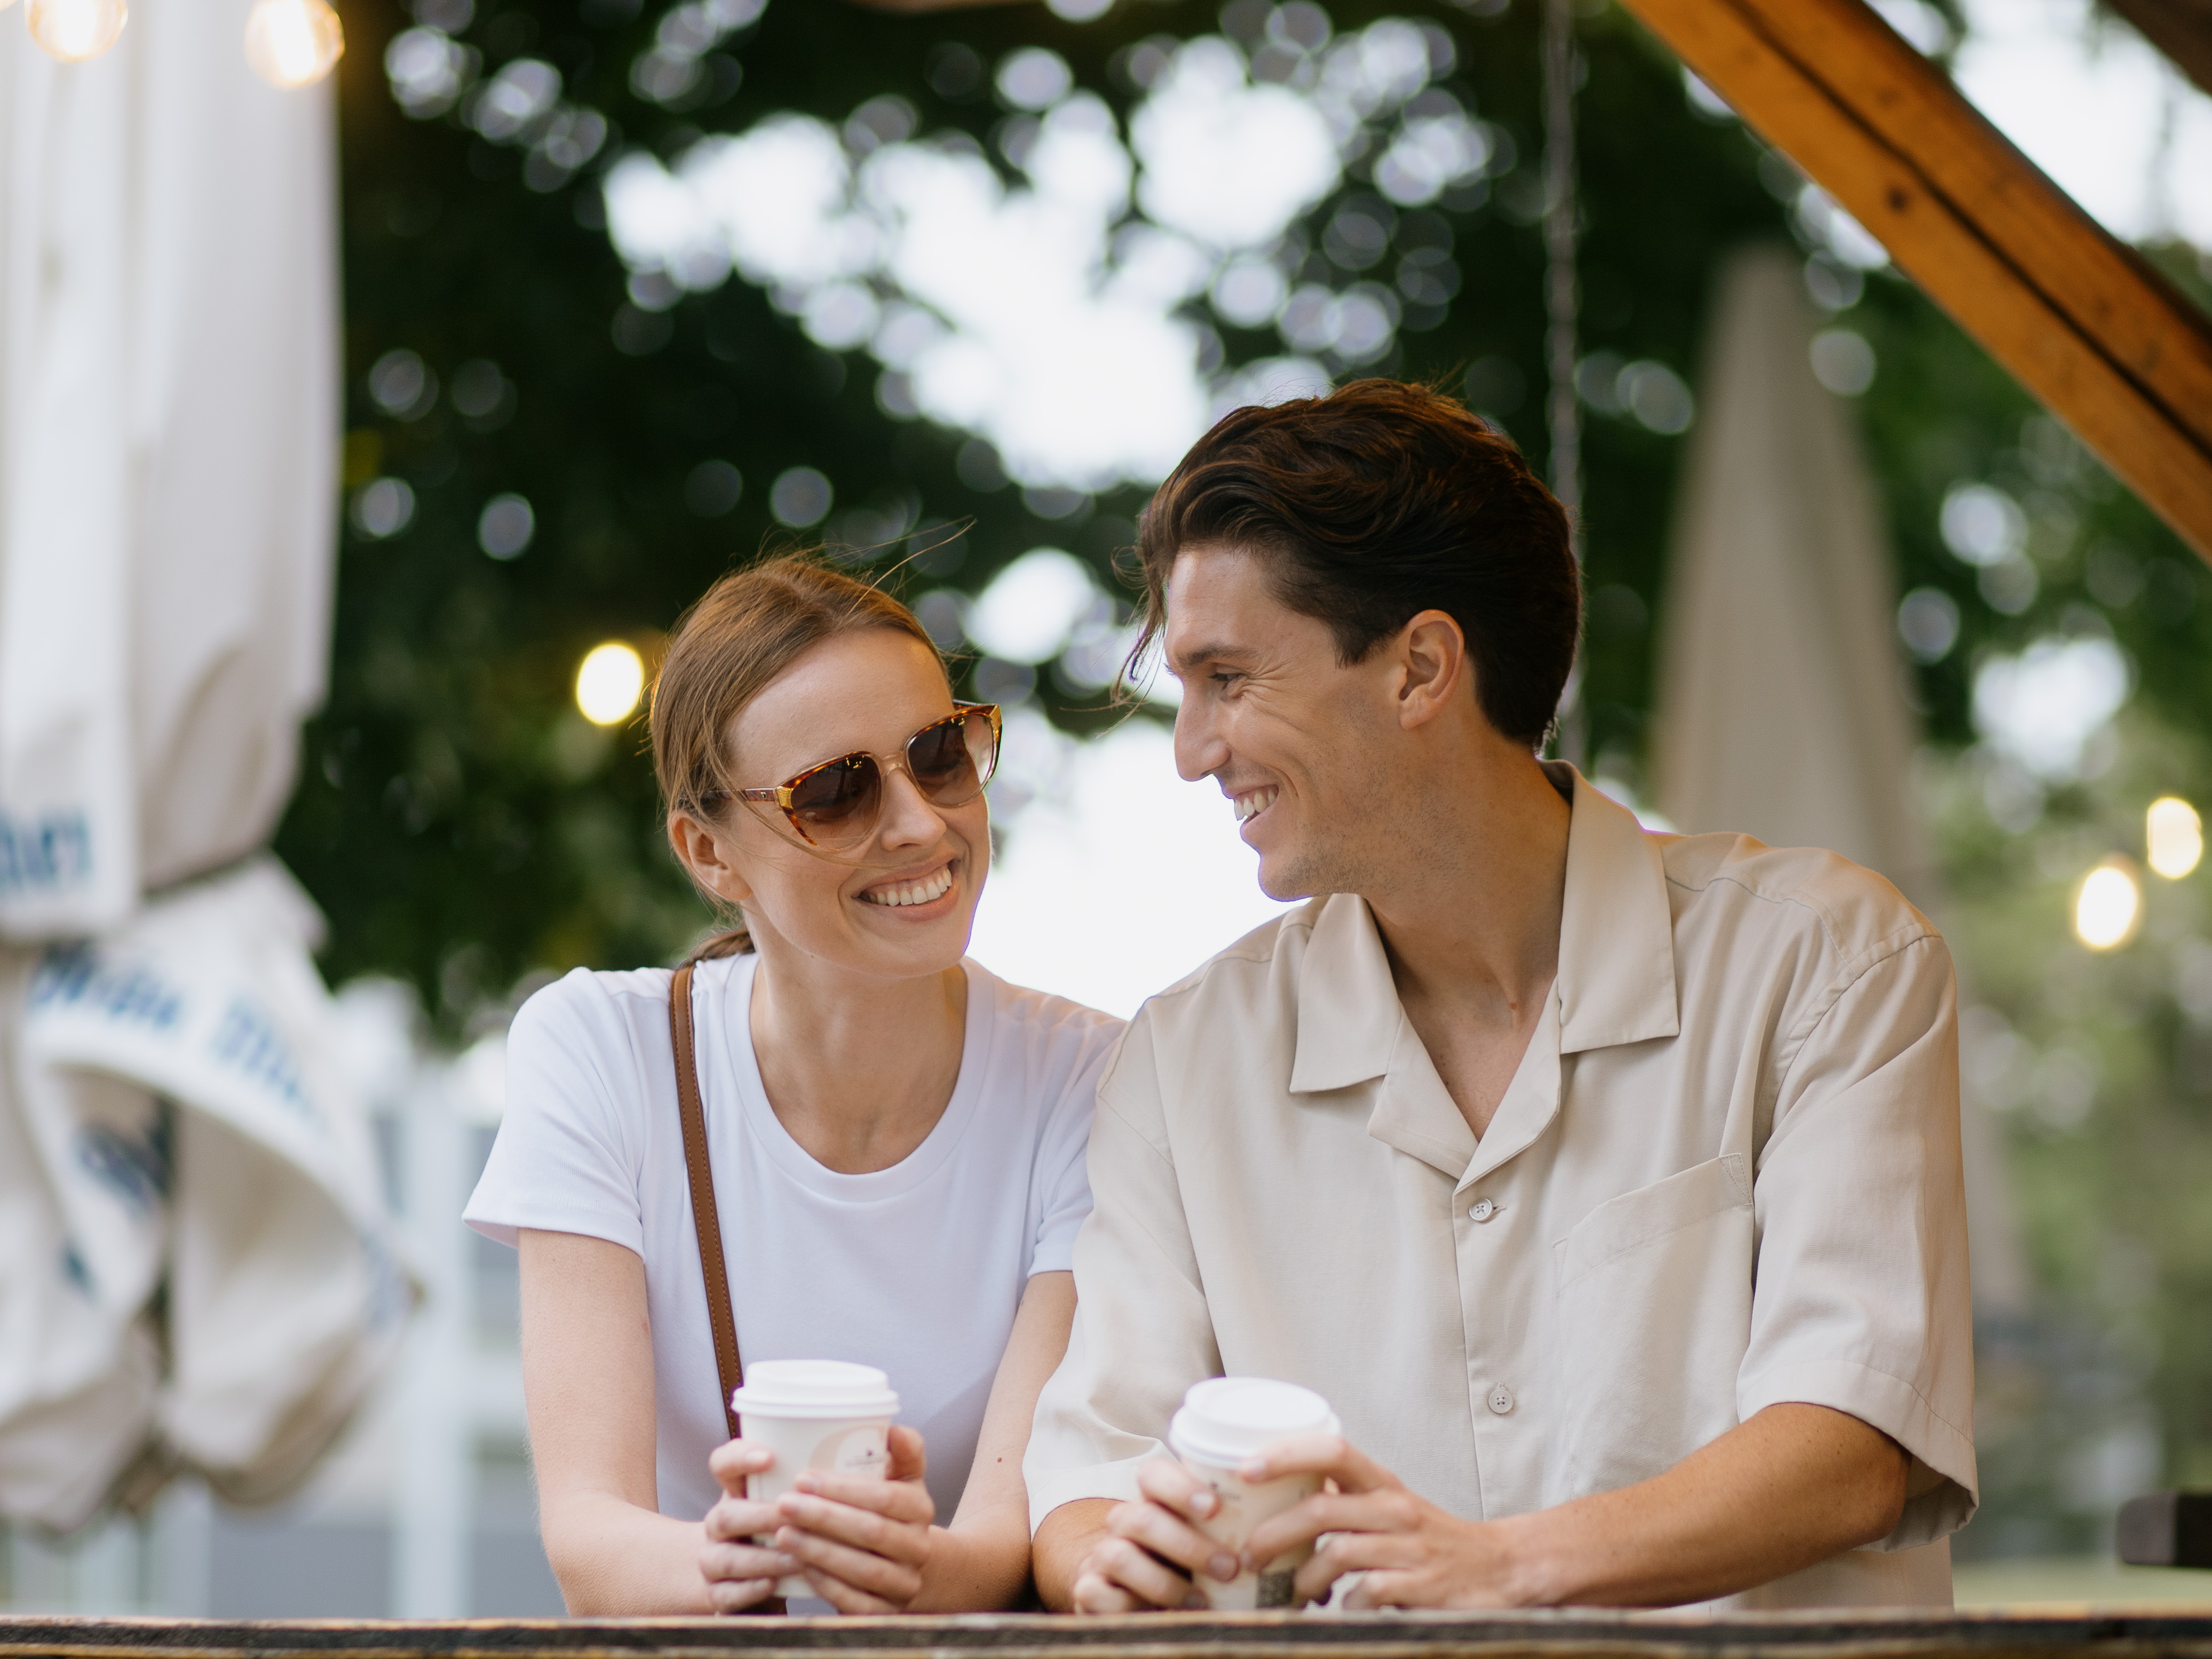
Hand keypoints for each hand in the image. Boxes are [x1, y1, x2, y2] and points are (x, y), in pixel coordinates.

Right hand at [701, 1438, 798, 1612]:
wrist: (743, 1577)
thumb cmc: (781, 1529)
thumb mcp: (790, 1501)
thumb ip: (811, 1484)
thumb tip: (860, 1458)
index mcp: (735, 1492)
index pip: (723, 1464)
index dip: (740, 1458)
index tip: (770, 1457)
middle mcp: (719, 1524)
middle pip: (726, 1515)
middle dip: (762, 1517)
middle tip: (795, 1518)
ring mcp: (712, 1559)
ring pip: (726, 1558)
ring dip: (764, 1559)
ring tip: (797, 1559)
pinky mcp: (717, 1593)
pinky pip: (725, 1594)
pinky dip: (749, 1590)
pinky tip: (772, 1585)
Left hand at [771, 1425, 938, 1612]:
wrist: (910, 1565)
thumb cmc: (894, 1512)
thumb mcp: (904, 1477)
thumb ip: (904, 1450)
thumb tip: (892, 1429)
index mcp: (921, 1509)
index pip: (884, 1497)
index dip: (843, 1488)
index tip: (803, 1478)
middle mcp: (918, 1548)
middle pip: (870, 1531)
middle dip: (823, 1517)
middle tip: (783, 1504)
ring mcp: (905, 1584)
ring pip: (862, 1570)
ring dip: (818, 1551)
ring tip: (782, 1534)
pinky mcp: (886, 1613)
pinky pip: (856, 1602)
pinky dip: (827, 1585)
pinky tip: (801, 1566)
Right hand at [1069, 1457, 1242, 1613]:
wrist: (1129, 1590)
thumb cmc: (1185, 1563)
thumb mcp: (1206, 1540)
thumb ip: (1233, 1531)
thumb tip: (1290, 1537)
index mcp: (1152, 1499)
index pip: (1153, 1474)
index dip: (1181, 1487)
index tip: (1215, 1508)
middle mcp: (1123, 1521)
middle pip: (1143, 1518)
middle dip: (1189, 1545)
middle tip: (1229, 1567)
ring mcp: (1101, 1554)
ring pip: (1120, 1556)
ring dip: (1165, 1582)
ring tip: (1200, 1601)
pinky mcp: (1087, 1589)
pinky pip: (1097, 1593)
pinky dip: (1131, 1608)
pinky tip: (1159, 1615)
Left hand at [1239, 1432, 1525, 1609]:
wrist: (1500, 1568)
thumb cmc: (1431, 1538)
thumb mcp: (1387, 1507)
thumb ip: (1343, 1499)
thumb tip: (1277, 1492)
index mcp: (1382, 1482)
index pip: (1331, 1448)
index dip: (1285, 1454)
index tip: (1246, 1469)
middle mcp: (1394, 1508)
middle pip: (1320, 1509)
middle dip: (1273, 1533)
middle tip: (1249, 1554)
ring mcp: (1409, 1547)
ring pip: (1336, 1554)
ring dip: (1304, 1578)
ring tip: (1296, 1591)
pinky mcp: (1420, 1585)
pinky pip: (1364, 1593)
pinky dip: (1344, 1604)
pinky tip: (1342, 1608)